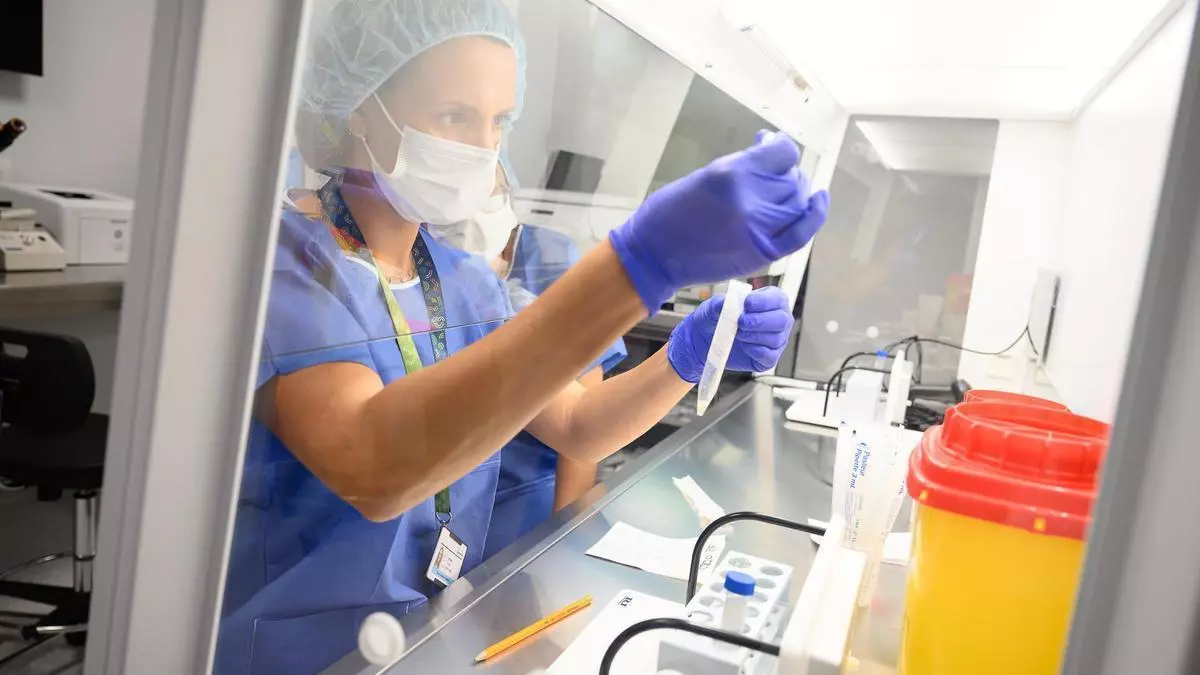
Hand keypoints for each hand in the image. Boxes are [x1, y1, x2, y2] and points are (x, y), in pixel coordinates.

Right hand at [609, 131, 828, 311]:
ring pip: (798, 201)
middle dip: (783, 172)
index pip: (781, 152)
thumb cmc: (669, 212)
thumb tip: (768, 147)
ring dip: (795, 191)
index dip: (778, 147)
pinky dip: (815, 215)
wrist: (653, 256)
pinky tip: (819, 199)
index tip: (768, 147)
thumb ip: (740, 165)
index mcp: (731, 175)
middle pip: (790, 178)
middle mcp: (751, 200)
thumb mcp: (703, 175)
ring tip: (782, 189)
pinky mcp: (763, 253)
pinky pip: (802, 232)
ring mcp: (760, 229)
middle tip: (769, 174)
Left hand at [666, 287, 794, 383]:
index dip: (763, 302)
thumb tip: (727, 303)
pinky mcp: (769, 358)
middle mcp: (779, 320)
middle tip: (740, 322)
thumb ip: (721, 303)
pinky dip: (755, 351)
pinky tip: (743, 346)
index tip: (747, 304)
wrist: (704, 340)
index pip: (777, 299)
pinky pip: (768, 356)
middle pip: (781, 320)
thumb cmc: (715, 318)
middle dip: (759, 321)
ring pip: (775, 339)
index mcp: (771, 301)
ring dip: (754, 336)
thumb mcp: (713, 307)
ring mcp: (776, 340)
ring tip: (737, 334)